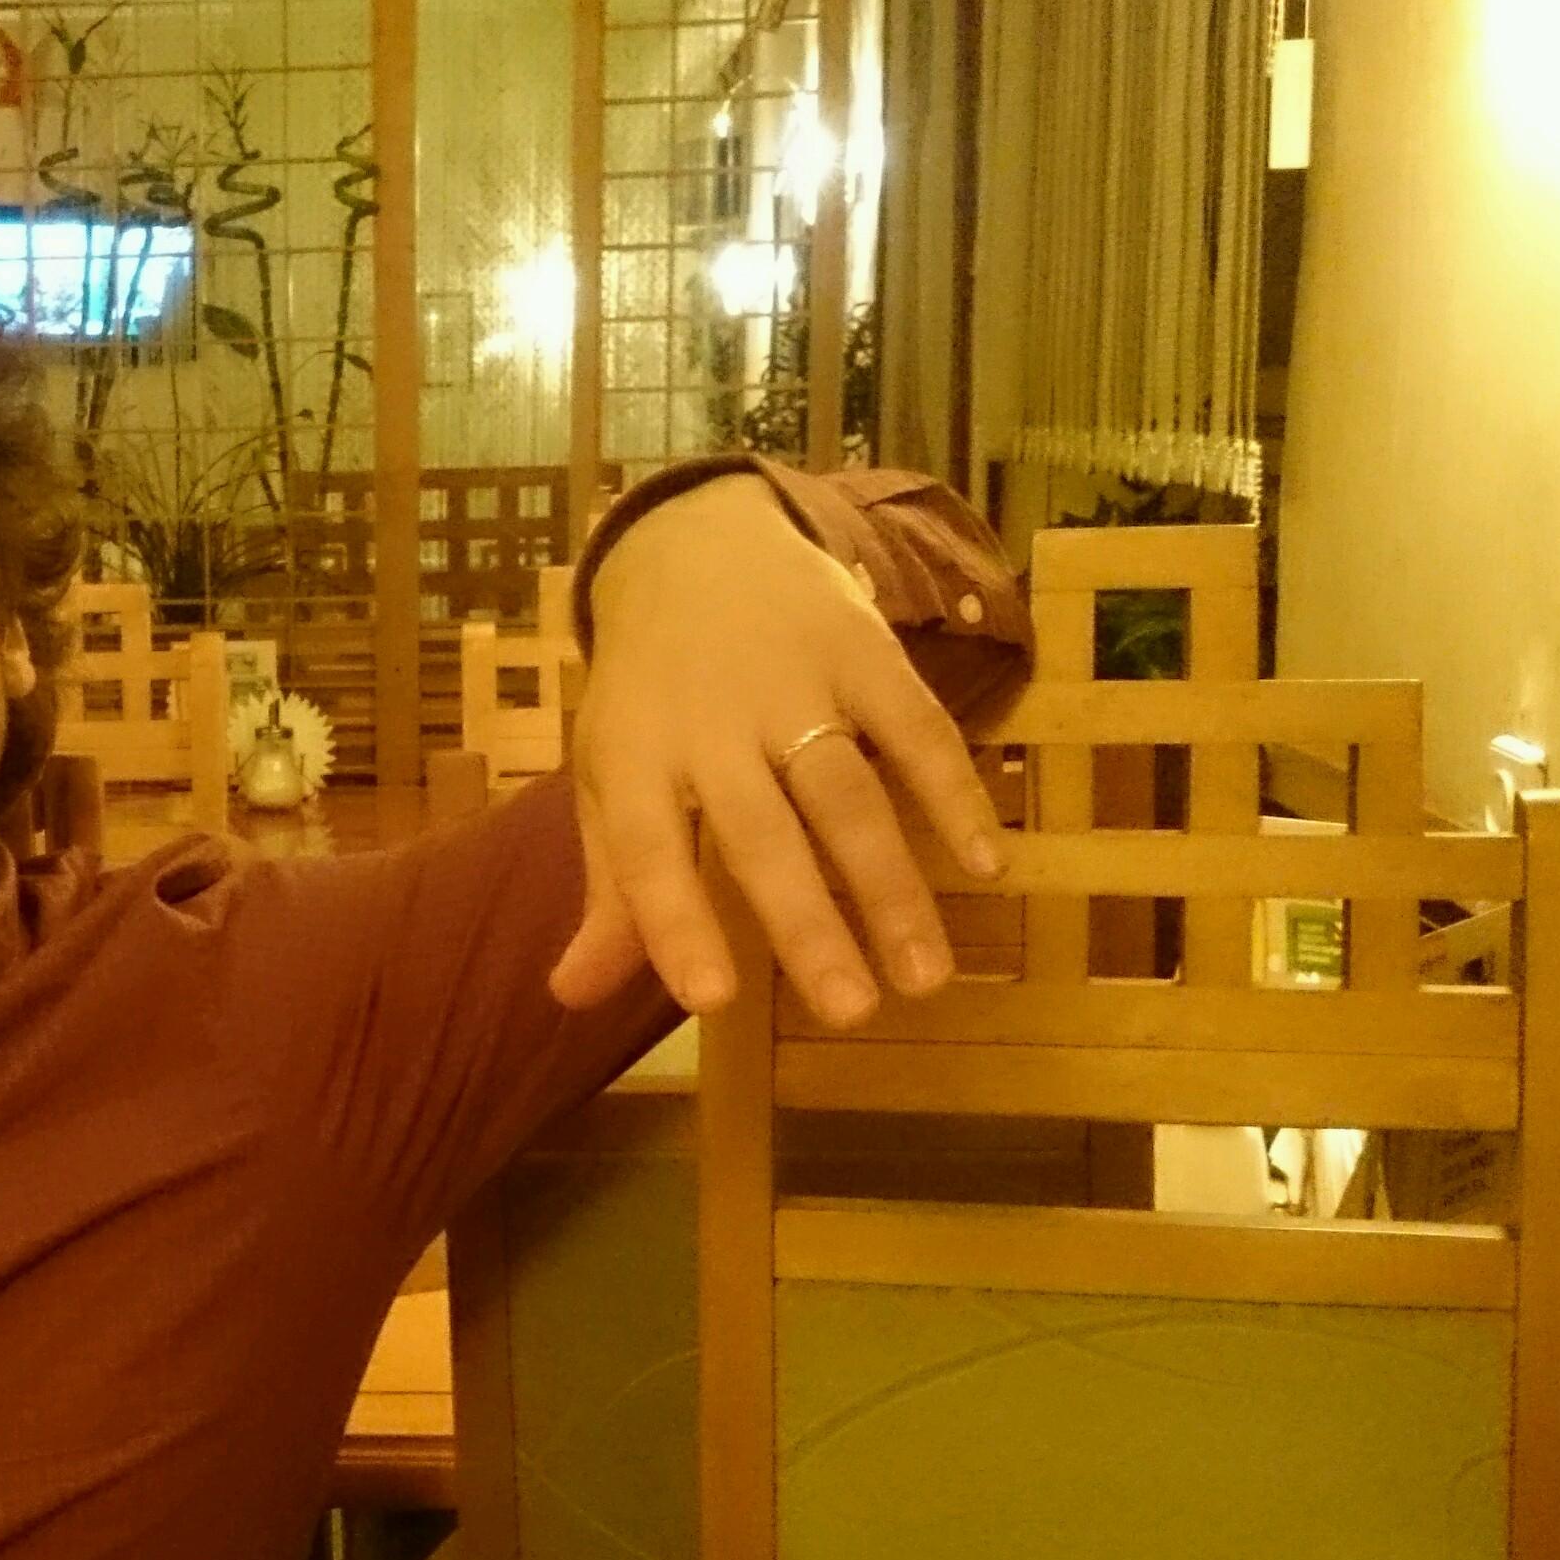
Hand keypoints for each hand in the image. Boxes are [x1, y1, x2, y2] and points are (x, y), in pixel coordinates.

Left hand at [548, 481, 1009, 1025]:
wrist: (697, 545)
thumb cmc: (650, 692)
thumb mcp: (609, 775)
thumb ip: (612, 889)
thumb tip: (572, 996)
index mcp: (634, 756)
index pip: (646, 847)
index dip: (675, 922)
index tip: (710, 1000)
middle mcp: (711, 722)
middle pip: (764, 833)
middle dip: (808, 926)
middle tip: (852, 1014)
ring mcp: (793, 683)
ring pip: (847, 794)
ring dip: (890, 886)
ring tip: (926, 976)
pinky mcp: (863, 650)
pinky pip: (916, 728)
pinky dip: (954, 792)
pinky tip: (987, 864)